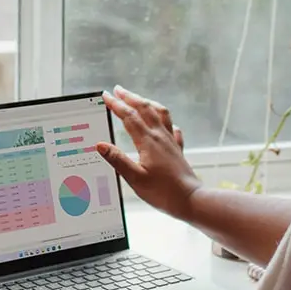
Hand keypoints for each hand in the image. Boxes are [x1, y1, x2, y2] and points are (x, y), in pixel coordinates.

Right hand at [98, 86, 201, 220]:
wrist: (190, 200)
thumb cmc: (163, 192)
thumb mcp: (134, 178)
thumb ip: (117, 160)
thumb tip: (100, 145)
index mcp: (148, 141)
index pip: (129, 117)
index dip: (116, 104)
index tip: (106, 95)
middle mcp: (160, 137)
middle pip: (144, 109)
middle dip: (130, 97)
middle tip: (118, 89)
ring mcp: (170, 142)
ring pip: (159, 114)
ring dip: (147, 103)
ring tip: (139, 99)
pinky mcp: (177, 150)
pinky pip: (172, 129)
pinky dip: (166, 122)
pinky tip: (165, 124)